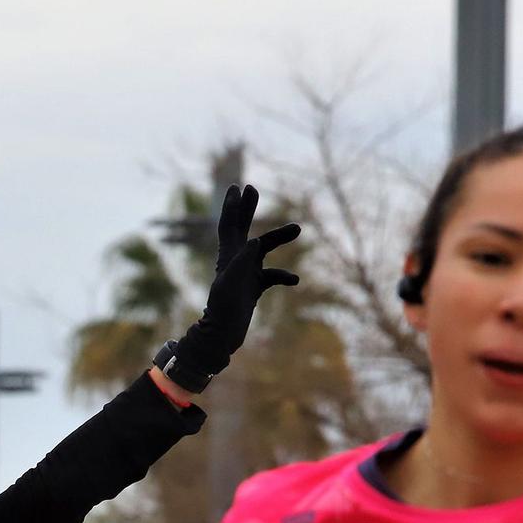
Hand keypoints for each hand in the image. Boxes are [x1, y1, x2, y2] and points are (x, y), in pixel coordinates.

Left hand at [166, 184, 300, 389]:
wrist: (223, 336)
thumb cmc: (224, 310)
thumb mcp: (231, 284)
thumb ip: (242, 262)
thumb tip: (253, 241)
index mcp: (227, 256)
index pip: (228, 225)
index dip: (231, 206)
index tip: (236, 187)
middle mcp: (236, 260)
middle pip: (243, 228)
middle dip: (248, 209)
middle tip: (253, 189)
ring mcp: (246, 273)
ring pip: (264, 248)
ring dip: (278, 238)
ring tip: (299, 228)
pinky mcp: (254, 287)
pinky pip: (272, 275)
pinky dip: (284, 275)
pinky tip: (294, 280)